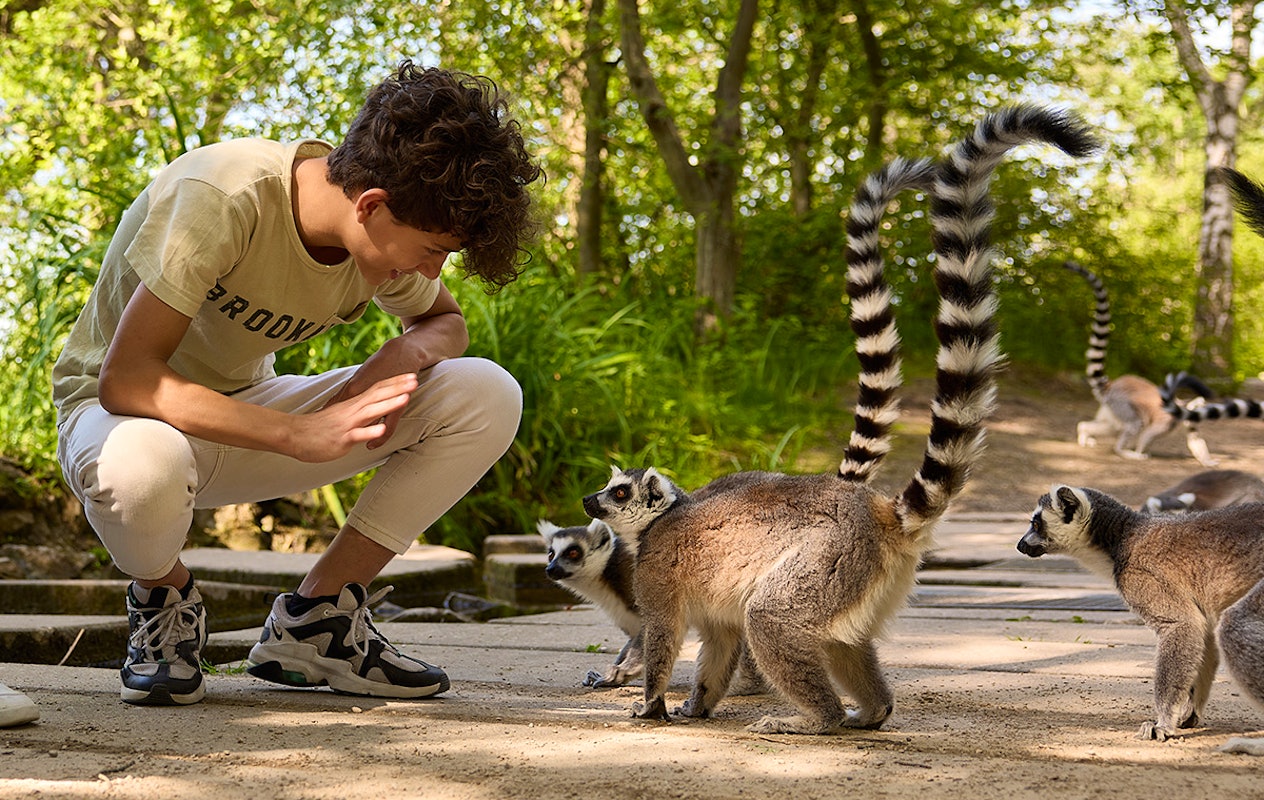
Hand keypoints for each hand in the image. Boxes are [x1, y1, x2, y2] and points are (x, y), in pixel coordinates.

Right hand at [287, 372, 418, 461]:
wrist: (292, 434)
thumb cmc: (318, 428)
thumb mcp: (343, 417)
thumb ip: (358, 414)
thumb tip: (373, 414)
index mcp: (353, 404)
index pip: (377, 389)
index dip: (394, 382)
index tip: (411, 375)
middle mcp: (351, 410)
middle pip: (377, 395)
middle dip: (397, 388)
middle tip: (415, 378)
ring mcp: (347, 423)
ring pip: (371, 411)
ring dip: (388, 404)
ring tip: (406, 398)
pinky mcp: (341, 438)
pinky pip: (357, 434)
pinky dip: (369, 432)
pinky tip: (382, 431)